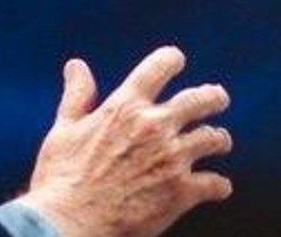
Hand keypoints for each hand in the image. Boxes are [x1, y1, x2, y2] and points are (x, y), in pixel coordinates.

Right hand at [17, 46, 231, 236]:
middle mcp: (154, 126)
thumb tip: (76, 65)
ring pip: (214, 138)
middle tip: (217, 98)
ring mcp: (172, 158)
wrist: (70, 221)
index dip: (171, 59)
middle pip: (201, 99)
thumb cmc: (62, 175)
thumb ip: (77, 95)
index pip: (159, 67)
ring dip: (218, 138)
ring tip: (218, 140)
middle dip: (213, 96)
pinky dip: (218, 184)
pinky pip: (217, 183)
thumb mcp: (64, 128)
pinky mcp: (182, 191)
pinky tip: (215, 186)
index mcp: (124, 107)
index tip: (175, 60)